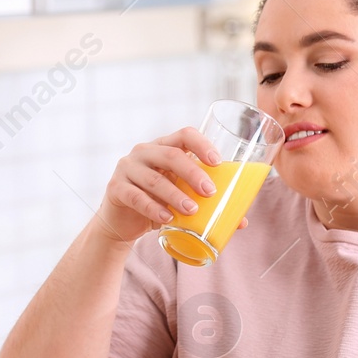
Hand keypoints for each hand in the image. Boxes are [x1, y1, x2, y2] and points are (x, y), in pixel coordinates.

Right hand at [94, 127, 241, 243]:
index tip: (218, 162)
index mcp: (164, 147)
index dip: (202, 144)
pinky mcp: (116, 189)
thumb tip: (242, 220)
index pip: (184, 135)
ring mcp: (127, 168)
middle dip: (193, 173)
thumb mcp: (181, 198)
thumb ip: (206, 203)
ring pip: (154, 179)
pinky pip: (136, 197)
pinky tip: (167, 219)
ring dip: (175, 195)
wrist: (123, 222)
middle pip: (171, 155)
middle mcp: (144, 152)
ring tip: (192, 210)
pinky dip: (153, 209)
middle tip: (210, 191)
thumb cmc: (158, 203)